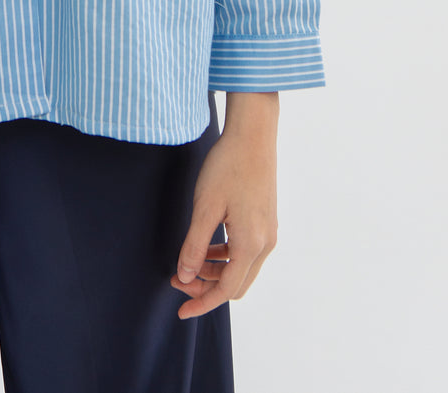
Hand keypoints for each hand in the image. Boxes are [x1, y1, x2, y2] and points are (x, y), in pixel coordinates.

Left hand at [170, 91, 277, 319]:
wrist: (253, 135)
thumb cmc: (228, 167)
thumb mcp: (205, 206)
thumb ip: (195, 245)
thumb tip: (186, 276)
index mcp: (251, 244)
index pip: (226, 290)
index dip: (202, 303)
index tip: (181, 311)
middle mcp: (265, 243)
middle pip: (237, 284)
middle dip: (207, 288)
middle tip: (179, 279)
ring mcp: (269, 232)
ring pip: (242, 269)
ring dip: (216, 272)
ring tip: (189, 262)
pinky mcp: (266, 220)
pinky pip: (246, 252)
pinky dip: (226, 257)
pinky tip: (207, 245)